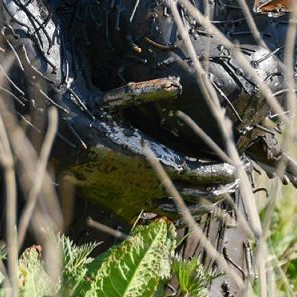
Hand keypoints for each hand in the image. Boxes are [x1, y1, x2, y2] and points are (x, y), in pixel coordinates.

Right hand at [52, 85, 239, 222]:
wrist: (62, 143)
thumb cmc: (90, 116)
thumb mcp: (116, 100)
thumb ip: (147, 92)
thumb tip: (176, 83)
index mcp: (146, 156)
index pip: (191, 168)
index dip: (215, 171)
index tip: (234, 168)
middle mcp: (143, 180)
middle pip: (190, 192)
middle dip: (216, 188)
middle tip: (235, 183)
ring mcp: (134, 195)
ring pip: (178, 206)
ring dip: (203, 203)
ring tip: (222, 197)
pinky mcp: (125, 204)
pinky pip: (159, 213)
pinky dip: (181, 212)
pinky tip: (192, 208)